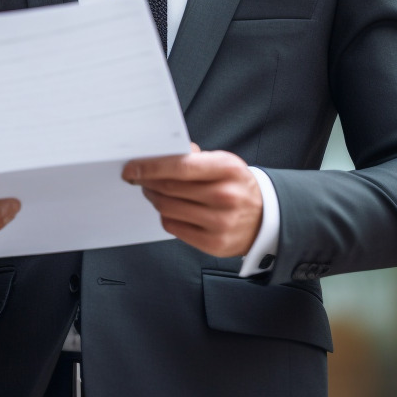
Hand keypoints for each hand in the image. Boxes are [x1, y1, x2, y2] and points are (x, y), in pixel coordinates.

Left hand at [123, 143, 262, 256]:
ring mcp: (220, 222)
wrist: (265, 219)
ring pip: (167, 208)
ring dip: (153, 198)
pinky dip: (165, 215)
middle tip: (139, 179)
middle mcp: (225, 196)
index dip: (150, 167)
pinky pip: (173, 226)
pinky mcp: (213, 243)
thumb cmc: (236, 186)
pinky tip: (170, 209)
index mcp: (228, 169)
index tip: (131, 168)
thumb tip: (160, 153)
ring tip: (153, 192)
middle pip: (169, 188)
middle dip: (147, 182)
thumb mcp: (223, 163)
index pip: (180, 166)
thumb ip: (194, 157)